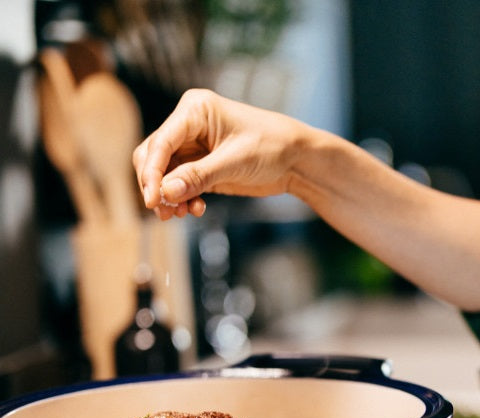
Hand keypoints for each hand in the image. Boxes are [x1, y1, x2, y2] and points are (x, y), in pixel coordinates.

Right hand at [133, 89, 307, 219]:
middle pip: (155, 157)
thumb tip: (166, 192)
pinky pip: (181, 184)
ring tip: (180, 214)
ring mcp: (194, 146)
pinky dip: (183, 198)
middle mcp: (189, 125)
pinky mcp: (202, 166)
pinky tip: (195, 209)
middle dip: (157, 185)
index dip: (152, 172)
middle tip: (165, 211)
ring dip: (169, 195)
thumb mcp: (235, 162)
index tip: (152, 199)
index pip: (161, 142)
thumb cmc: (272, 147)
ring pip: (166, 173)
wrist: (297, 159)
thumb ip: (199, 177)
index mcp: (195, 110)